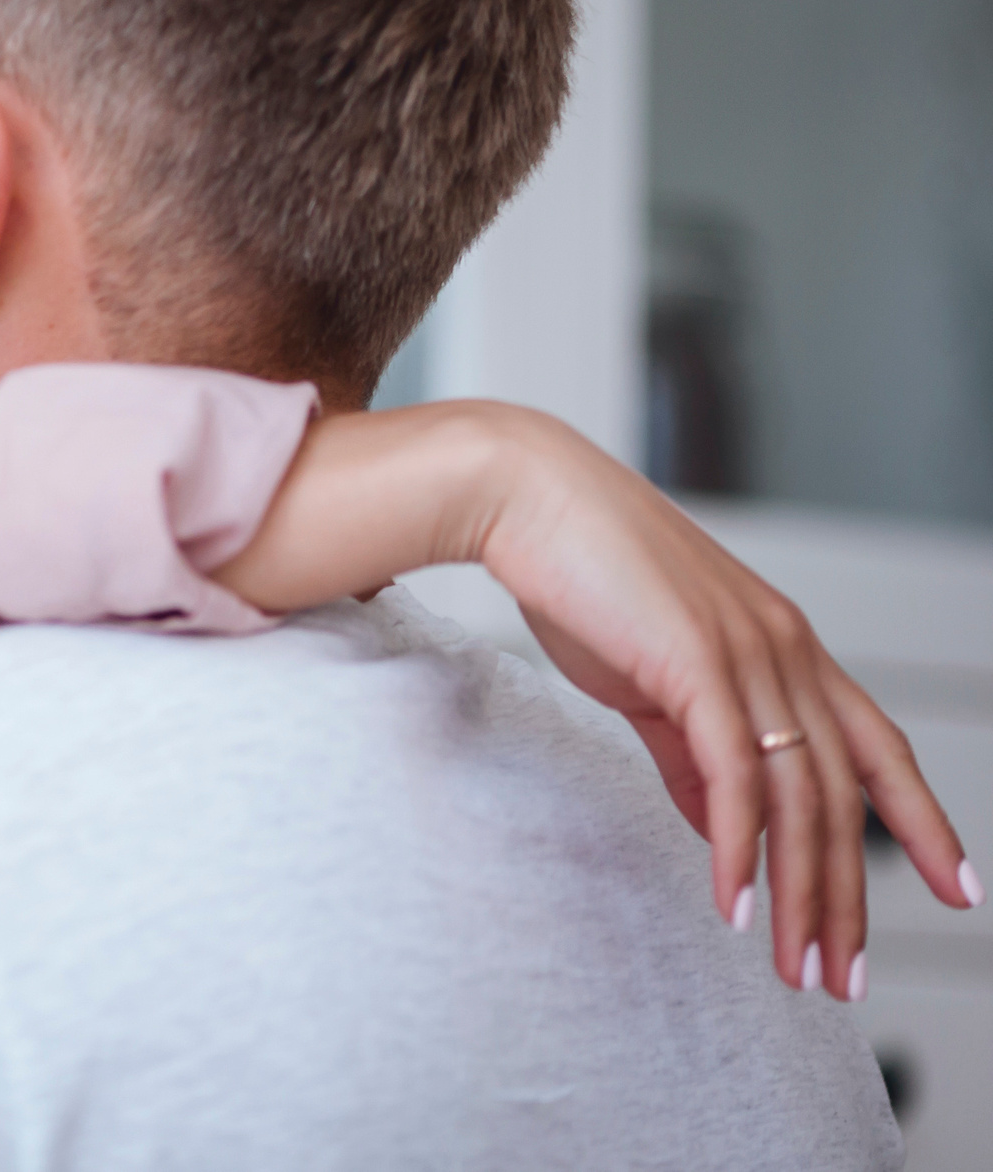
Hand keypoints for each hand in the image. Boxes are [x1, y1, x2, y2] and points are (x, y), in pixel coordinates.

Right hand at [213, 400, 979, 1000]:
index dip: (925, 820)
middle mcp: (785, 648)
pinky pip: (735, 774)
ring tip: (795, 967)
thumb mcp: (650, 673)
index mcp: (784, 644)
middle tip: (842, 976)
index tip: (960, 890)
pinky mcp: (696, 661)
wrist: (523, 494)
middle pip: (844, 794)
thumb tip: (724, 823)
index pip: (877, 747)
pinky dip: (739, 848)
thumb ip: (691, 749)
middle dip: (850, 896)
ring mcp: (747, 652)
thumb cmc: (579, 572)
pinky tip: (731, 901)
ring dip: (801, 894)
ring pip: (800, 797)